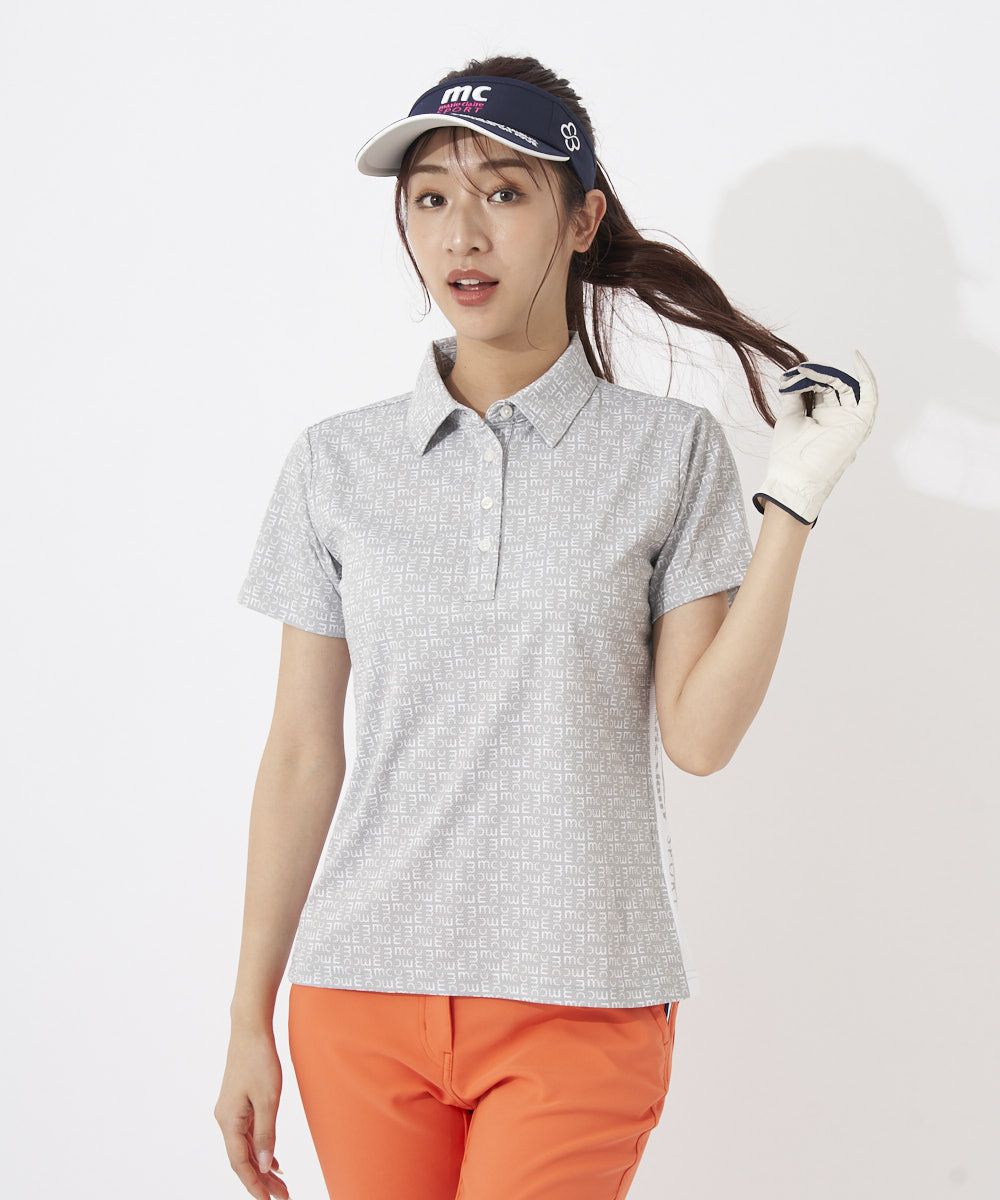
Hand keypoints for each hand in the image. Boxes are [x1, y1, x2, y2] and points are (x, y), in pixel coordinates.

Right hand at [214, 1029, 289, 1199]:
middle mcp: (225, 1120)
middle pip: (243, 1159)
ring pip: (246, 1148)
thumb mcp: (268, 1099)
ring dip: (262, 1166)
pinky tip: (273, 1160)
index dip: (254, 1185)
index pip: (240, 1163)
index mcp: (229, 1121)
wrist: (250, 1030)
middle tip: (284, 1196)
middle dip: (262, 1181)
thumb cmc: (259, 1060)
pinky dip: (260, 1148)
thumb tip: (265, 1166)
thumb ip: (266, 1134)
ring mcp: (230, 1112)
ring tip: (281, 1185)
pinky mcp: (238, 1104)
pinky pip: (248, 1134)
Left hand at [752, 349, 878, 527]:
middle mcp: (837, 418)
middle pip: (835, 386)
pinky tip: (856, 357)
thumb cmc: (789, 454)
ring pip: (848, 388)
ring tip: (812, 371)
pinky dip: (866, 376)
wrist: (794, 478)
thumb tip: (793, 374)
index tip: (796, 372)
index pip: (822, 388)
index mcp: (820, 417)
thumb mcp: (789, 417)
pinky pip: (870, 396)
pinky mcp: (860, 424)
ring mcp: (850, 421)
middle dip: (819, 375)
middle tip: (803, 371)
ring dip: (832, 376)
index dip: (811, 377)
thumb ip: (794, 394)